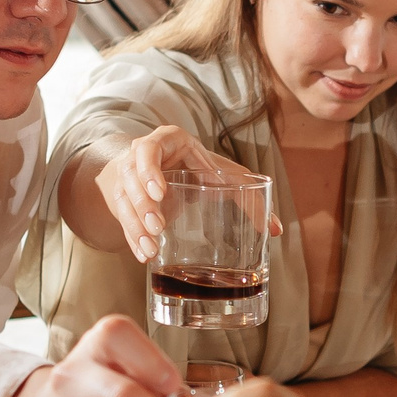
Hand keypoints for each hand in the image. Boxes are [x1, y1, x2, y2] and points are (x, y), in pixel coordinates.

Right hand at [93, 128, 281, 261]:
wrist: (163, 172)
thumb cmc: (197, 170)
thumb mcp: (222, 175)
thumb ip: (249, 196)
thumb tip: (275, 229)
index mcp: (167, 141)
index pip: (150, 149)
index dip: (150, 169)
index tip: (161, 191)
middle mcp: (142, 155)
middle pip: (132, 176)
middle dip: (143, 203)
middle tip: (158, 226)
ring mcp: (127, 176)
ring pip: (123, 199)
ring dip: (136, 225)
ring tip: (151, 248)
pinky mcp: (121, 198)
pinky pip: (122, 218)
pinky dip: (132, 238)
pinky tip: (144, 255)